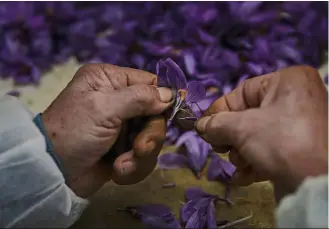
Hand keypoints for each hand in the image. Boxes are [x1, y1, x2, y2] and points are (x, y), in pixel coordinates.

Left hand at [42, 64, 172, 196]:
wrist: (53, 174)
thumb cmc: (73, 132)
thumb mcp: (104, 108)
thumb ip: (140, 98)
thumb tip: (171, 94)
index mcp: (111, 80)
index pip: (151, 83)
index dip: (163, 100)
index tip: (168, 116)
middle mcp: (119, 100)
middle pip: (156, 114)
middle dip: (149, 135)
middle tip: (138, 149)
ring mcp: (122, 126)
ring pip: (152, 138)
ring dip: (140, 156)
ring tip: (120, 165)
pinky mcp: (123, 148)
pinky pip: (144, 156)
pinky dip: (133, 167)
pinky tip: (116, 171)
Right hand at [196, 66, 327, 194]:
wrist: (316, 184)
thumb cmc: (279, 143)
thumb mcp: (241, 128)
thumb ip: (216, 124)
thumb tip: (200, 126)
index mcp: (287, 81)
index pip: (241, 93)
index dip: (219, 112)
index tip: (203, 129)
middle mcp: (296, 98)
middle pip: (247, 116)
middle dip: (232, 138)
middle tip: (222, 149)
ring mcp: (299, 124)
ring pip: (256, 135)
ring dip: (242, 153)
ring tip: (242, 164)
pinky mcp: (300, 147)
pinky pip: (269, 148)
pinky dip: (255, 161)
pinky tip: (246, 176)